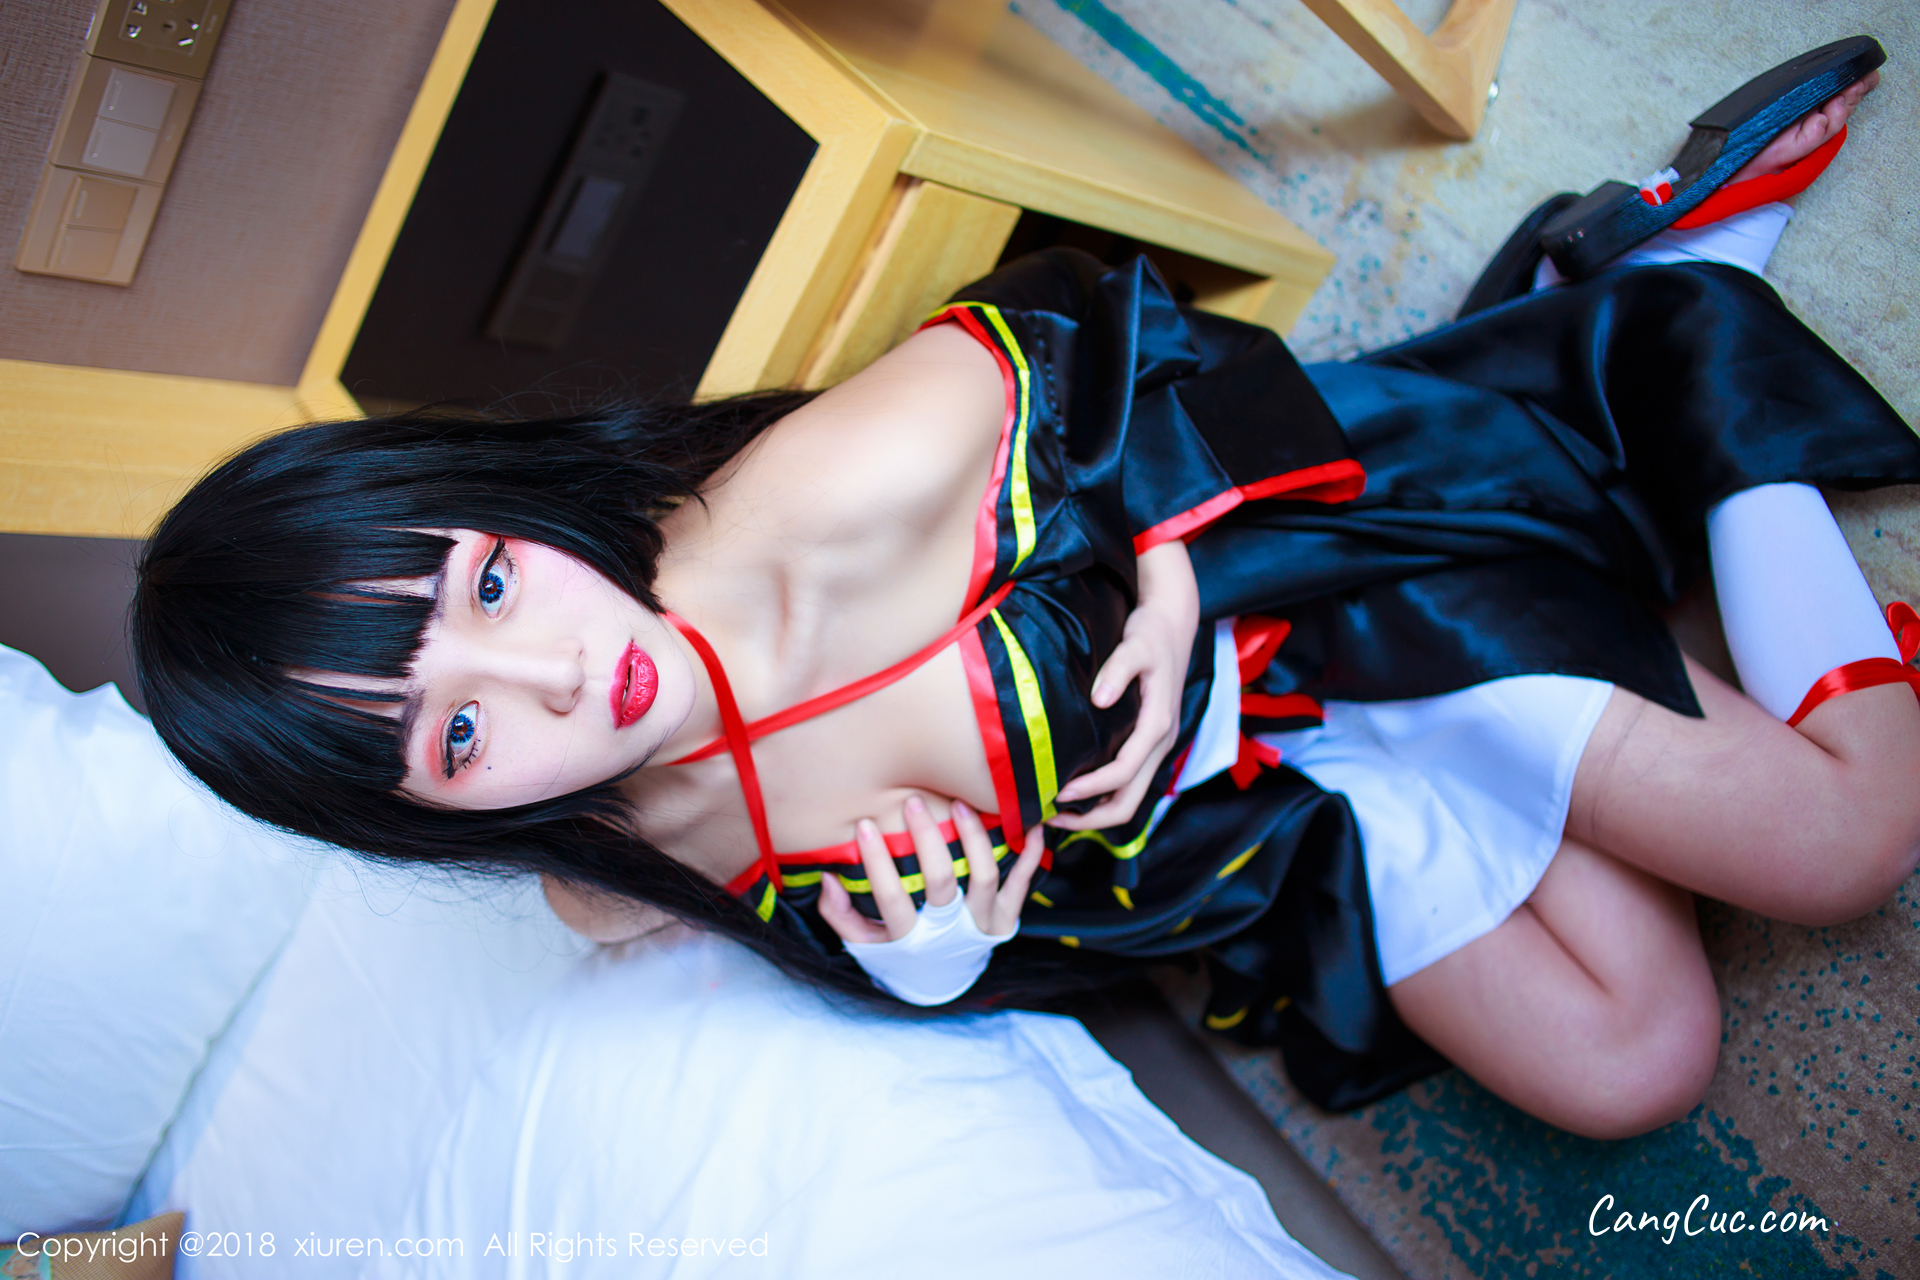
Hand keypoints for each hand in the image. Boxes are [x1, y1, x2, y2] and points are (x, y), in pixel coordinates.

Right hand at [817, 795, 1045, 1005]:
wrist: (941, 981)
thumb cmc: (898, 953)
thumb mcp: (864, 943)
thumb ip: (840, 914)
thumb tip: (827, 879)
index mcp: (911, 938)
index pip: (892, 897)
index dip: (877, 861)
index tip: (864, 824)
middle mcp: (950, 930)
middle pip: (941, 881)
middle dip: (927, 838)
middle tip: (913, 802)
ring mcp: (982, 923)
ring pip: (984, 876)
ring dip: (974, 838)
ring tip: (958, 805)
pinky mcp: (1006, 919)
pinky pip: (1023, 884)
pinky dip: (1030, 856)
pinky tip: (1030, 827)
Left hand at [1051, 539, 1198, 829]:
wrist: (1173, 622)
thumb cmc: (1151, 632)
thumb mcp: (1136, 644)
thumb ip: (1118, 670)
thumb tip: (1099, 699)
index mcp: (1158, 726)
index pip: (1123, 774)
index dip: (1090, 789)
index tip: (1056, 793)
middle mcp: (1160, 743)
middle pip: (1129, 801)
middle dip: (1091, 818)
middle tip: (1050, 821)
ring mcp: (1156, 745)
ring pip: (1129, 797)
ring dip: (1096, 812)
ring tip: (1056, 814)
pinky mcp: (1147, 741)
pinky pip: (1127, 781)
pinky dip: (1102, 795)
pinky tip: (1073, 790)